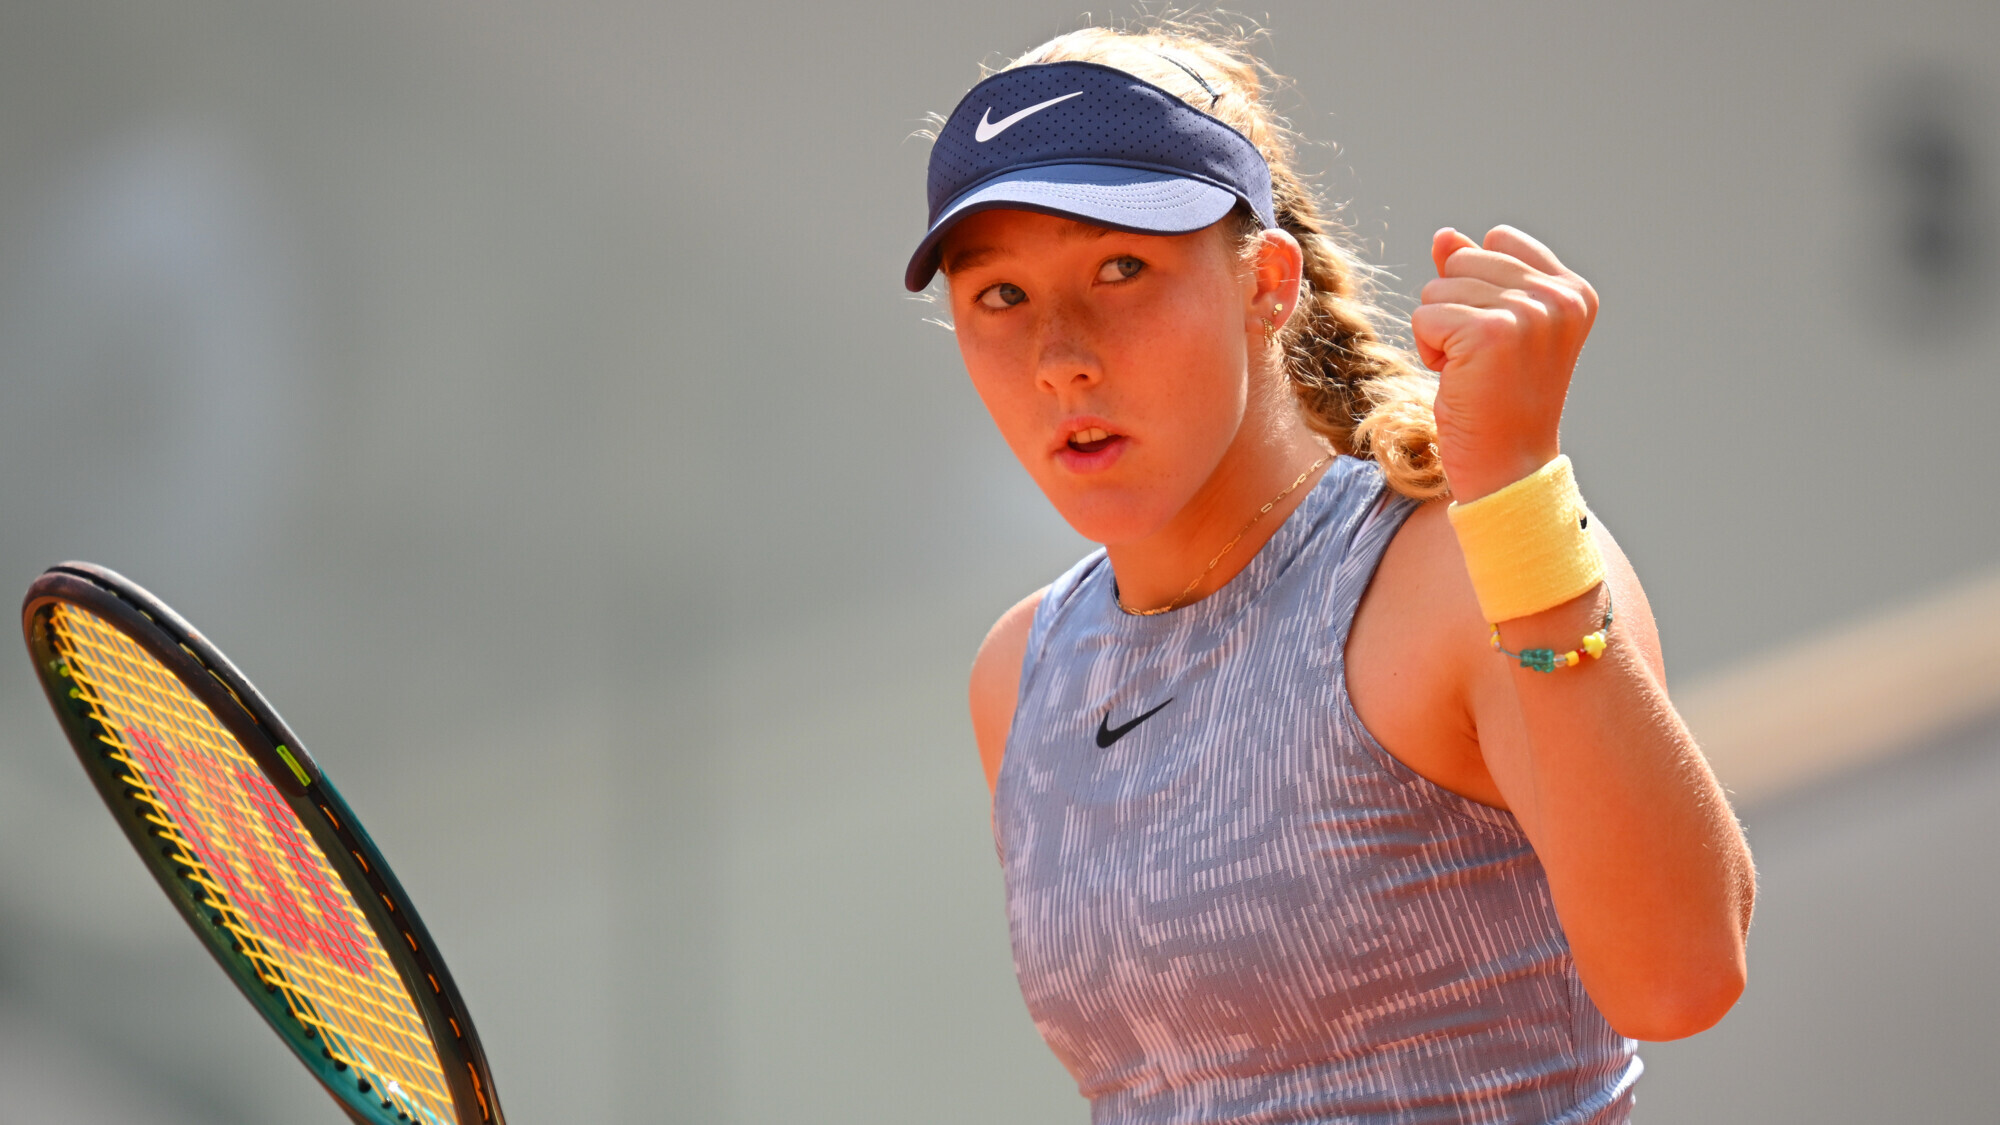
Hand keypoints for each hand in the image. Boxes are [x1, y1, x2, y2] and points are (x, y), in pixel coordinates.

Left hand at [1411, 226, 1597, 500]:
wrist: (1509, 467)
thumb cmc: (1499, 401)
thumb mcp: (1493, 328)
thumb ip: (1475, 275)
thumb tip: (1445, 235)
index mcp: (1573, 291)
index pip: (1497, 240)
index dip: (1477, 288)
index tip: (1498, 340)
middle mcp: (1559, 297)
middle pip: (1463, 260)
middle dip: (1454, 309)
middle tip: (1481, 362)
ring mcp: (1529, 313)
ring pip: (1438, 287)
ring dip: (1439, 333)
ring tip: (1471, 372)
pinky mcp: (1490, 333)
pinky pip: (1424, 316)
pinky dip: (1428, 350)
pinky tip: (1456, 380)